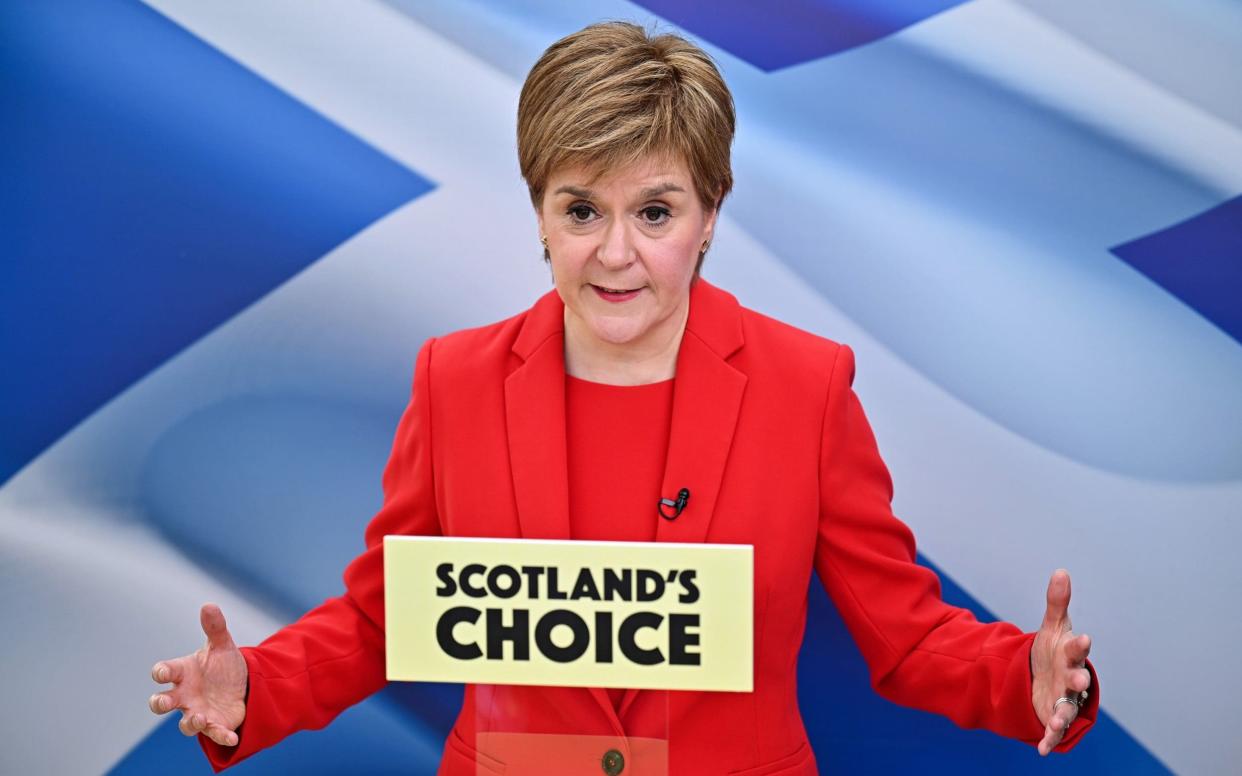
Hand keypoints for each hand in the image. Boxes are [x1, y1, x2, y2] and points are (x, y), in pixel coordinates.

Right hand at [149, 603, 247, 746]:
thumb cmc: (221, 665)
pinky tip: (233, 737)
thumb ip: (215, 628)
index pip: (164, 672)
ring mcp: (198, 711)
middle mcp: (185, 695)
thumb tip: (209, 605)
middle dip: (159, 703)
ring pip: (185, 724)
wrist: (241, 685)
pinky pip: (215, 734)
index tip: (162, 672)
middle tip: (164, 702)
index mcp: (184, 673)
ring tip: (200, 717)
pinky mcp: (215, 725)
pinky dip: (222, 737)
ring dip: (190, 722)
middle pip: (161, 703)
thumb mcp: (222, 645)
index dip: (161, 672)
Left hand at [1030, 569, 1091, 755]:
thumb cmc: (1055, 650)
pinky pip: (1052, 729)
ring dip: (1062, 714)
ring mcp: (1064, 698)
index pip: (1077, 648)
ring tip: (1056, 720)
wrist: (1048, 676)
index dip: (1081, 644)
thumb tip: (1060, 571)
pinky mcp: (1052, 715)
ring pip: (1066, 707)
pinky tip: (1042, 750)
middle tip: (1079, 680)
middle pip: (1077, 679)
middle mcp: (1071, 678)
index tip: (1085, 637)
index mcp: (1070, 655)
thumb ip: (1057, 603)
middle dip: (1078, 679)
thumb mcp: (1053, 627)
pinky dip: (1048, 739)